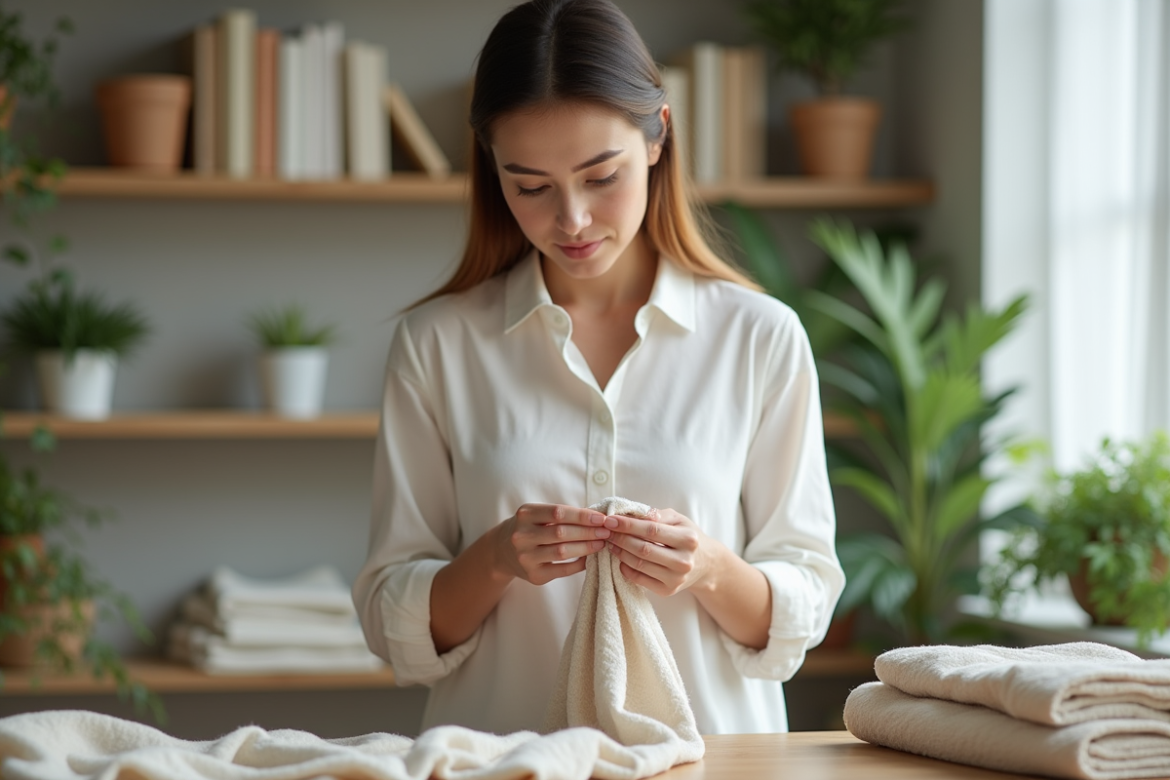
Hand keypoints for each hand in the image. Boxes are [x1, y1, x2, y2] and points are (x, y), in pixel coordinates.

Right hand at [493, 503, 610, 585]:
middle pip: (561, 533)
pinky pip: (562, 570)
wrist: (501, 551)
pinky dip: (579, 564)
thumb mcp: (536, 515)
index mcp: (525, 515)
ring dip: (586, 547)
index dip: (582, 515)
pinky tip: (590, 558)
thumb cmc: (528, 528)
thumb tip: (596, 517)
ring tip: (602, 543)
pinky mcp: (533, 575)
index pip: (558, 512)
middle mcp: (522, 536)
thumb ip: (561, 515)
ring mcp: (526, 558)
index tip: (601, 518)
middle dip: (588, 532)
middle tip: (607, 531)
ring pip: (562, 552)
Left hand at [604, 508, 720, 596]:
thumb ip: (658, 515)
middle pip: (643, 549)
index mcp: (688, 539)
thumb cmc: (687, 537)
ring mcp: (676, 578)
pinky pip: (640, 580)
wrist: (706, 564)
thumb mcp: (679, 520)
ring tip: (610, 543)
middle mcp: (684, 561)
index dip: (628, 525)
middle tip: (606, 532)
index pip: (652, 530)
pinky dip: (626, 569)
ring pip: (639, 565)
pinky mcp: (668, 590)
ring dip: (620, 553)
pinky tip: (621, 559)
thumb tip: (633, 514)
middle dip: (620, 539)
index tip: (610, 520)